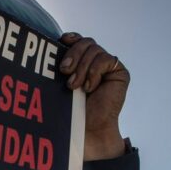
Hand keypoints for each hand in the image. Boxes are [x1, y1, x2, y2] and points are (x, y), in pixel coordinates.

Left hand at [58, 33, 128, 160]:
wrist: (86, 131)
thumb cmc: (70, 112)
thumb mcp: (61, 84)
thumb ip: (62, 66)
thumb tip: (51, 44)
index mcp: (81, 63)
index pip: (78, 41)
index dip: (71, 38)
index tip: (60, 41)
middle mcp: (95, 63)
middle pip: (86, 42)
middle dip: (73, 53)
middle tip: (63, 71)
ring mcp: (108, 67)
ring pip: (94, 49)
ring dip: (81, 67)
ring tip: (73, 86)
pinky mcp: (119, 73)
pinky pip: (105, 59)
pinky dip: (94, 72)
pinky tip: (89, 87)